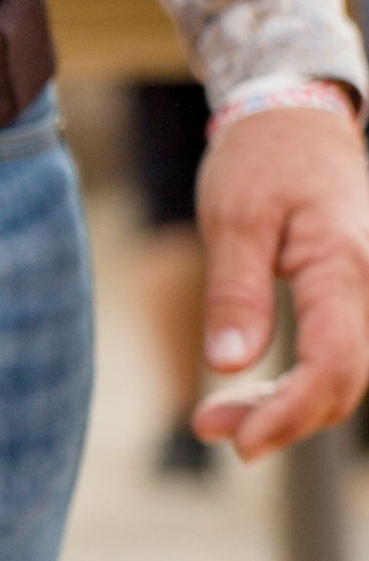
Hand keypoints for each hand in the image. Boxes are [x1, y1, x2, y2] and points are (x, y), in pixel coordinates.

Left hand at [196, 85, 368, 457]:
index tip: (238, 442)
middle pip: (346, 382)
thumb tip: (231, 364)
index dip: (292, 413)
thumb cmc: (262, 161)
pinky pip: (339, 355)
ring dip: (288, 406)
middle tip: (207, 426)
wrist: (297, 119)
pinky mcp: (354, 296)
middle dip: (281, 418)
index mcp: (346, 265)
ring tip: (216, 416)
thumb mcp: (233, 220)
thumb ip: (235, 292)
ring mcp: (368, 291)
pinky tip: (251, 393)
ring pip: (345, 375)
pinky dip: (298, 384)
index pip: (334, 364)